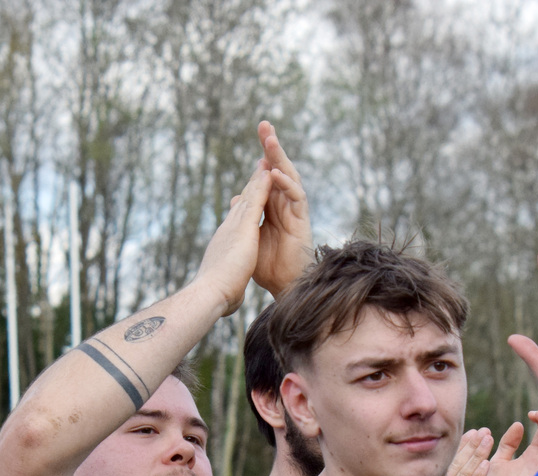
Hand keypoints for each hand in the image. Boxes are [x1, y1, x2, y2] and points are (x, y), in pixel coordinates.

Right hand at [193, 162, 275, 317]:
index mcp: (226, 243)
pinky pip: (256, 199)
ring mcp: (234, 225)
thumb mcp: (228, 287)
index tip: (252, 196)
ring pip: (248, 196)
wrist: (210, 293)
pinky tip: (270, 172)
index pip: (238, 221)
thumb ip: (231, 285)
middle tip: (259, 166)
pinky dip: (263, 185)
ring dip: (258, 178)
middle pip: (242, 202)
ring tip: (266, 160)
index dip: (246, 206)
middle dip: (252, 185)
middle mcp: (228, 229)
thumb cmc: (218, 297)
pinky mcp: (244, 226)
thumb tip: (231, 295)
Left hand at [251, 121, 311, 297]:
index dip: (259, 156)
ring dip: (279, 159)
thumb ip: (246, 217)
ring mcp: (293, 213)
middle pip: (277, 171)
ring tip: (270, 141)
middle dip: (271, 149)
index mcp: (269, 208)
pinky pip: (296, 198)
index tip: (255, 135)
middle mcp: (283, 206)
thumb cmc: (265, 267)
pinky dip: (285, 185)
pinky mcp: (301, 223)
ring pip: (288, 178)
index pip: (264, 176)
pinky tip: (275, 174)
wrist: (281, 288)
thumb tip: (236, 199)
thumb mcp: (249, 237)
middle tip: (264, 125)